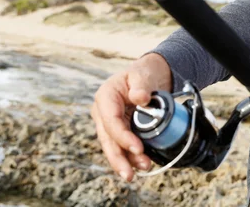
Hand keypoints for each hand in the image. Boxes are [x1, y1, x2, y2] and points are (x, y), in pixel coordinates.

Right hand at [90, 53, 171, 181]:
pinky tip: (141, 165)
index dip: (122, 137)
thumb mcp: (142, 75)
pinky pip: (122, 146)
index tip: (138, 148)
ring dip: (126, 161)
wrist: (147, 77)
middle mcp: (103, 112)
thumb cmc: (142, 75)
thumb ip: (141, 86)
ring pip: (113, 146)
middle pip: (107, 139)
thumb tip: (141, 98)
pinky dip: (131, 157)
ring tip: (144, 168)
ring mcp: (109, 123)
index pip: (110, 121)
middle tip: (130, 174)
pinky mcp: (118, 131)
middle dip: (119, 158)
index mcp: (106, 96)